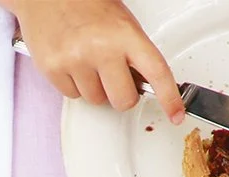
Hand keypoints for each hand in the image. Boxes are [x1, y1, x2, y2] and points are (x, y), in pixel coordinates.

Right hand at [10, 0, 184, 121]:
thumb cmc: (85, 3)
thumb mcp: (120, 22)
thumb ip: (132, 52)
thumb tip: (142, 82)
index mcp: (125, 33)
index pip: (156, 72)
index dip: (169, 98)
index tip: (175, 114)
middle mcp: (101, 49)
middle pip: (122, 100)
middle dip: (121, 94)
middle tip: (115, 78)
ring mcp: (75, 61)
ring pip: (95, 100)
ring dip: (95, 88)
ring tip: (88, 61)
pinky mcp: (53, 70)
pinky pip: (72, 96)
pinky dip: (74, 85)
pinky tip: (72, 62)